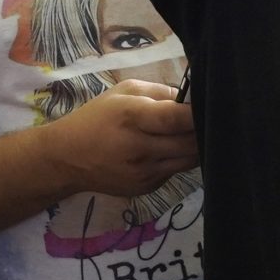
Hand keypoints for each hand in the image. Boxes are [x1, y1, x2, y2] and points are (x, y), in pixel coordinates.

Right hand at [49, 78, 198, 196]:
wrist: (67, 158)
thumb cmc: (98, 117)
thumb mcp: (125, 91)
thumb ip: (161, 92)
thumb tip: (193, 99)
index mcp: (133, 117)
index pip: (177, 118)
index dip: (199, 113)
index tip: (212, 105)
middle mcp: (140, 148)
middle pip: (191, 142)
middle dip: (204, 130)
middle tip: (208, 117)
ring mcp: (145, 173)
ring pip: (190, 160)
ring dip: (197, 146)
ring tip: (193, 132)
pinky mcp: (147, 188)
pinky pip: (176, 170)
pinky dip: (181, 158)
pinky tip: (172, 148)